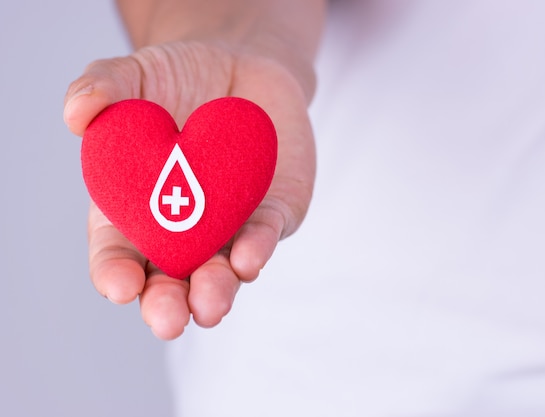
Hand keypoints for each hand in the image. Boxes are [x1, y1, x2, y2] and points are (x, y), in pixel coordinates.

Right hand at [64, 40, 314, 338]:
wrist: (246, 68)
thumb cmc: (180, 78)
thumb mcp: (134, 75)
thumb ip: (103, 88)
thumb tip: (76, 114)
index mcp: (136, 207)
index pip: (119, 253)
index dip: (115, 273)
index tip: (118, 286)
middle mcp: (183, 228)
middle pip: (171, 279)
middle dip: (167, 303)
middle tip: (167, 320)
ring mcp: (230, 225)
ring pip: (222, 271)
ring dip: (216, 291)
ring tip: (209, 303)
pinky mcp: (273, 212)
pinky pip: (266, 234)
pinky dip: (257, 247)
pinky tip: (248, 258)